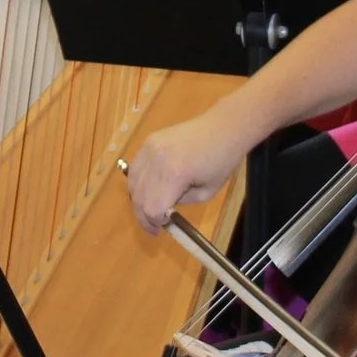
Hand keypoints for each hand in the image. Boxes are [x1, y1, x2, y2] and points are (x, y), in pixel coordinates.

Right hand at [125, 111, 250, 234]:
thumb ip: (181, 203)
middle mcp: (156, 160)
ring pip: (133, 183)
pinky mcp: (149, 141)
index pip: (152, 208)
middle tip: (153, 227)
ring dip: (138, 200)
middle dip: (144, 216)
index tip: (161, 229)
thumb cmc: (222, 161)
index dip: (154, 222)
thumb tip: (163, 209)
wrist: (223, 128)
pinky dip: (138, 183)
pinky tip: (147, 191)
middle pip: (139, 197)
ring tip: (149, 210)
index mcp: (174, 175)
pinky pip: (135, 168)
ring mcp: (149, 148)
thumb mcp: (206, 192)